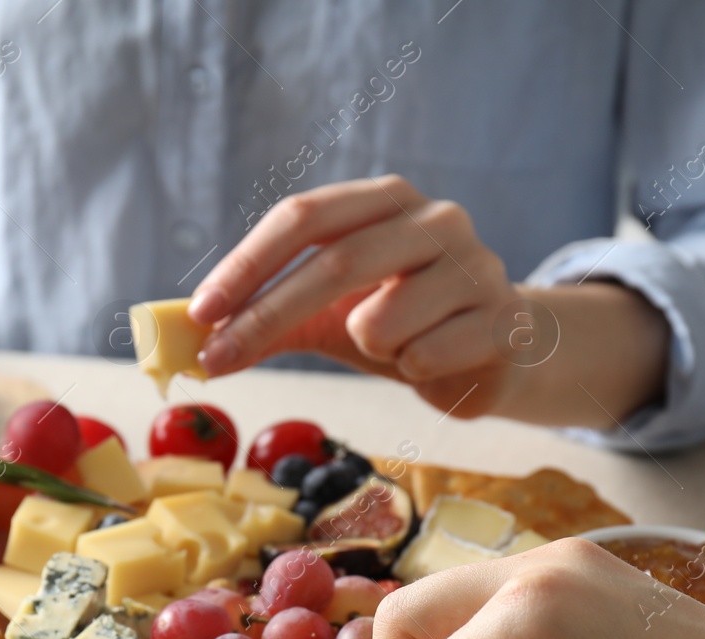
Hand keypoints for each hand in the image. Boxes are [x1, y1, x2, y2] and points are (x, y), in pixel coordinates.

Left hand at [187, 175, 669, 426]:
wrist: (497, 352)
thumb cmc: (405, 325)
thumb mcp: (334, 315)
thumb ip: (275, 321)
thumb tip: (201, 343)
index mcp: (385, 200)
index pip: (304, 217)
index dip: (247, 264)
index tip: (201, 311)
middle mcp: (435, 219)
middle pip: (334, 263)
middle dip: (267, 318)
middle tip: (219, 358)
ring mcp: (475, 266)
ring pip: (381, 321)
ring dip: (367, 347)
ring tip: (394, 348)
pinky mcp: (503, 320)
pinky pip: (423, 358)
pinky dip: (411, 371)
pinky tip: (434, 362)